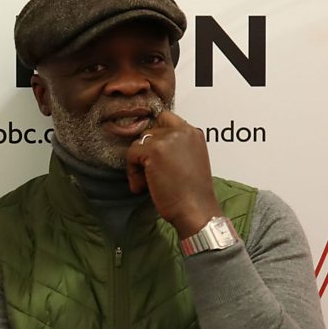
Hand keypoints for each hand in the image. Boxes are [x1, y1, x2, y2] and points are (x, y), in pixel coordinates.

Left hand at [124, 110, 222, 237]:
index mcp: (193, 132)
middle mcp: (182, 131)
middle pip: (149, 132)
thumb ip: (176, 147)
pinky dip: (132, 172)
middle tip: (150, 176)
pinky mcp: (154, 150)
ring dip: (138, 164)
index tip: (152, 155)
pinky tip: (142, 187)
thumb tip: (148, 144)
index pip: (165, 118)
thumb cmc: (192, 193)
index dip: (155, 136)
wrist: (196, 210)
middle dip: (145, 153)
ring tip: (147, 183)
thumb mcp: (190, 160)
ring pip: (138, 143)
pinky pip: (131, 154)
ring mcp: (168, 139)